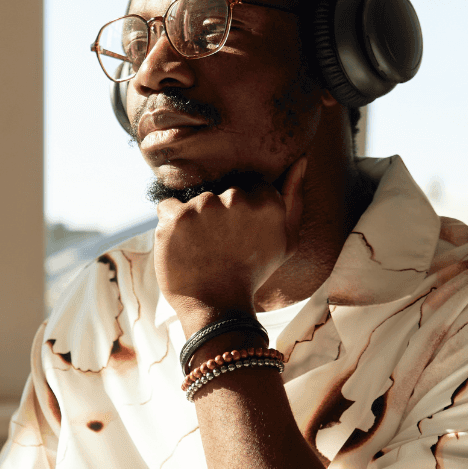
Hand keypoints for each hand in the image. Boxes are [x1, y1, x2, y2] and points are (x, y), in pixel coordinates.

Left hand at [154, 157, 306, 328]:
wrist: (217, 308)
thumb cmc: (253, 273)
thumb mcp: (286, 240)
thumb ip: (294, 197)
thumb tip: (300, 159)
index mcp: (266, 202)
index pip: (247, 186)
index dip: (240, 211)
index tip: (239, 234)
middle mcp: (236, 198)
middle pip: (219, 191)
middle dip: (217, 214)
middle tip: (220, 245)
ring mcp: (203, 206)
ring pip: (194, 200)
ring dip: (194, 219)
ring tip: (202, 248)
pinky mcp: (175, 218)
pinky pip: (167, 206)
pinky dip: (170, 223)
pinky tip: (182, 246)